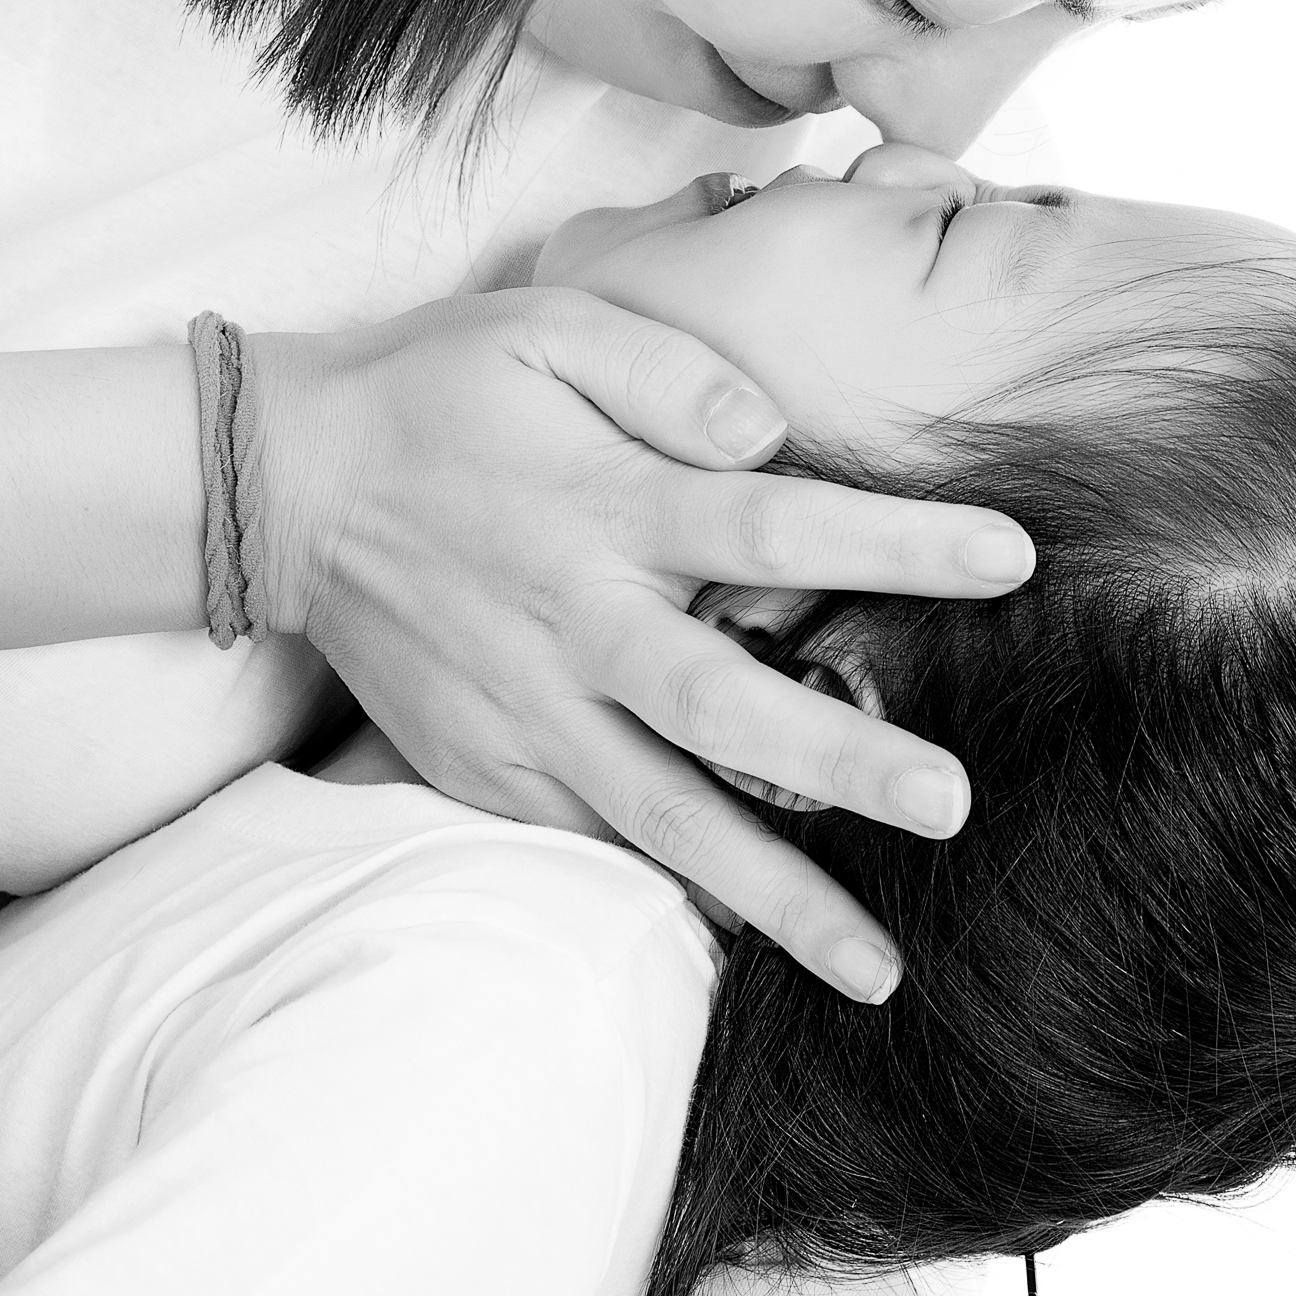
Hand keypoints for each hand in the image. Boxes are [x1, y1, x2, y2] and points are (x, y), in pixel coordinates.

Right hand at [245, 290, 1033, 1000]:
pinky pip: (596, 842)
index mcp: (605, 505)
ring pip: (662, 817)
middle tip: (951, 802)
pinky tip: (757, 942)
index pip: (770, 526)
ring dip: (771, 896)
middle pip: (721, 705)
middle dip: (838, 763)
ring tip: (876, 969)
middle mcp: (574, 622)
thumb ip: (669, 369)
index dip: (891, 545)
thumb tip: (767, 433)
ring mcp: (527, 713)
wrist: (284, 484)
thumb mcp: (550, 325)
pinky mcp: (487, 767)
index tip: (1011, 559)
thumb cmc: (440, 390)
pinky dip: (677, 894)